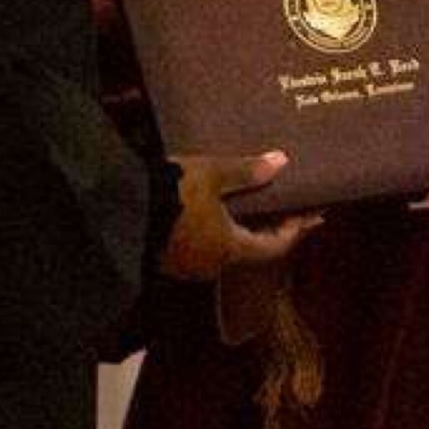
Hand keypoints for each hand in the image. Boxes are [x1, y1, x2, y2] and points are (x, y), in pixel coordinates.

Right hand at [160, 150, 322, 280]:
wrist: (116, 212)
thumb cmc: (172, 194)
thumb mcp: (211, 175)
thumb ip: (247, 172)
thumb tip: (282, 162)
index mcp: (229, 250)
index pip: (274, 247)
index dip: (295, 230)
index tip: (312, 215)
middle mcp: (211, 265)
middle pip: (250, 250)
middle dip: (268, 228)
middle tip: (283, 205)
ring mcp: (185, 266)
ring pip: (224, 248)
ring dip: (241, 228)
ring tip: (251, 203)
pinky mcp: (165, 258)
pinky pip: (202, 245)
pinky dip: (217, 229)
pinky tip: (215, 209)